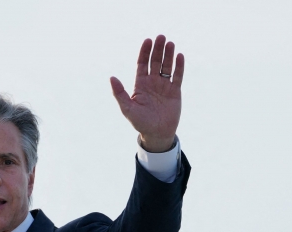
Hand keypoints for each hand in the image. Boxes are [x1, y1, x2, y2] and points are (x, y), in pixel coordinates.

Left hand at [110, 35, 183, 152]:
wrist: (157, 134)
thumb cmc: (140, 122)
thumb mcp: (127, 108)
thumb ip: (120, 93)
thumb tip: (112, 77)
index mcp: (140, 84)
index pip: (142, 63)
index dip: (144, 52)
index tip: (148, 41)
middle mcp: (152, 82)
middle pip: (155, 61)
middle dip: (157, 49)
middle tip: (161, 37)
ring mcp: (164, 86)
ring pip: (167, 66)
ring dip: (168, 54)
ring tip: (170, 43)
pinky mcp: (175, 92)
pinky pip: (177, 76)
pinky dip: (179, 66)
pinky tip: (180, 56)